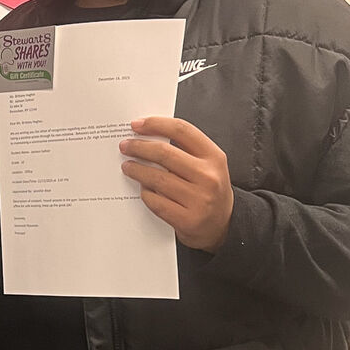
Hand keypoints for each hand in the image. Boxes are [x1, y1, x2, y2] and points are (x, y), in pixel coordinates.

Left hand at [120, 116, 233, 251]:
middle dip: (139, 147)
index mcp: (214, 157)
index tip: (137, 125)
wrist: (223, 226)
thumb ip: (186, 149)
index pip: (182, 131)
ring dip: (137, 170)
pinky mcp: (187, 220)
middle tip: (126, 146)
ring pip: (157, 179)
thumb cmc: (210, 190)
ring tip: (128, 166)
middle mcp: (208, 177)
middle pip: (165, 154)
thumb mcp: (208, 165)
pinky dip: (145, 194)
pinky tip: (142, 189)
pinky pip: (156, 202)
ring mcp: (199, 200)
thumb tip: (149, 135)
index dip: (156, 124)